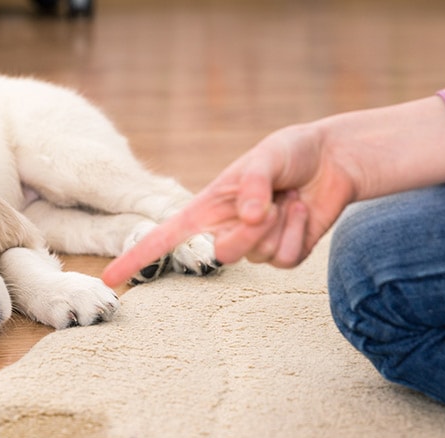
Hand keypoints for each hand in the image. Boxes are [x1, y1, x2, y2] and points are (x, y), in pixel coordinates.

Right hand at [103, 123, 356, 286]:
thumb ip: (253, 183)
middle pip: (222, 255)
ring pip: (257, 257)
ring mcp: (254, 245)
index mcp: (206, 208)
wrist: (333, 160)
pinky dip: (299, 233)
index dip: (135, 257)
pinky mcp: (283, 254)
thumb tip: (247, 216)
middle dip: (248, 233)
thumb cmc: (290, 152)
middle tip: (270, 204)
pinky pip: (285, 260)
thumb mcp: (268, 155)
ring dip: (279, 225)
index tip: (111, 279)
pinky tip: (302, 211)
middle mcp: (225, 230)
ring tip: (288, 199)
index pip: (163, 237)